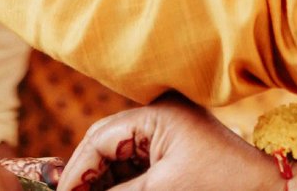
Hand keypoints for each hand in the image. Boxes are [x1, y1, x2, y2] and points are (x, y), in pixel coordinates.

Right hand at [57, 99, 279, 190]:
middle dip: (87, 177)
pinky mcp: (175, 153)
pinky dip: (122, 184)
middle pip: (105, 146)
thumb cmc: (220, 186)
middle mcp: (159, 116)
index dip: (76, 172)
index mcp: (156, 112)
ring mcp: (168, 134)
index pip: (100, 138)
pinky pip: (137, 168)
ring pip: (119, 160)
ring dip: (103, 183)